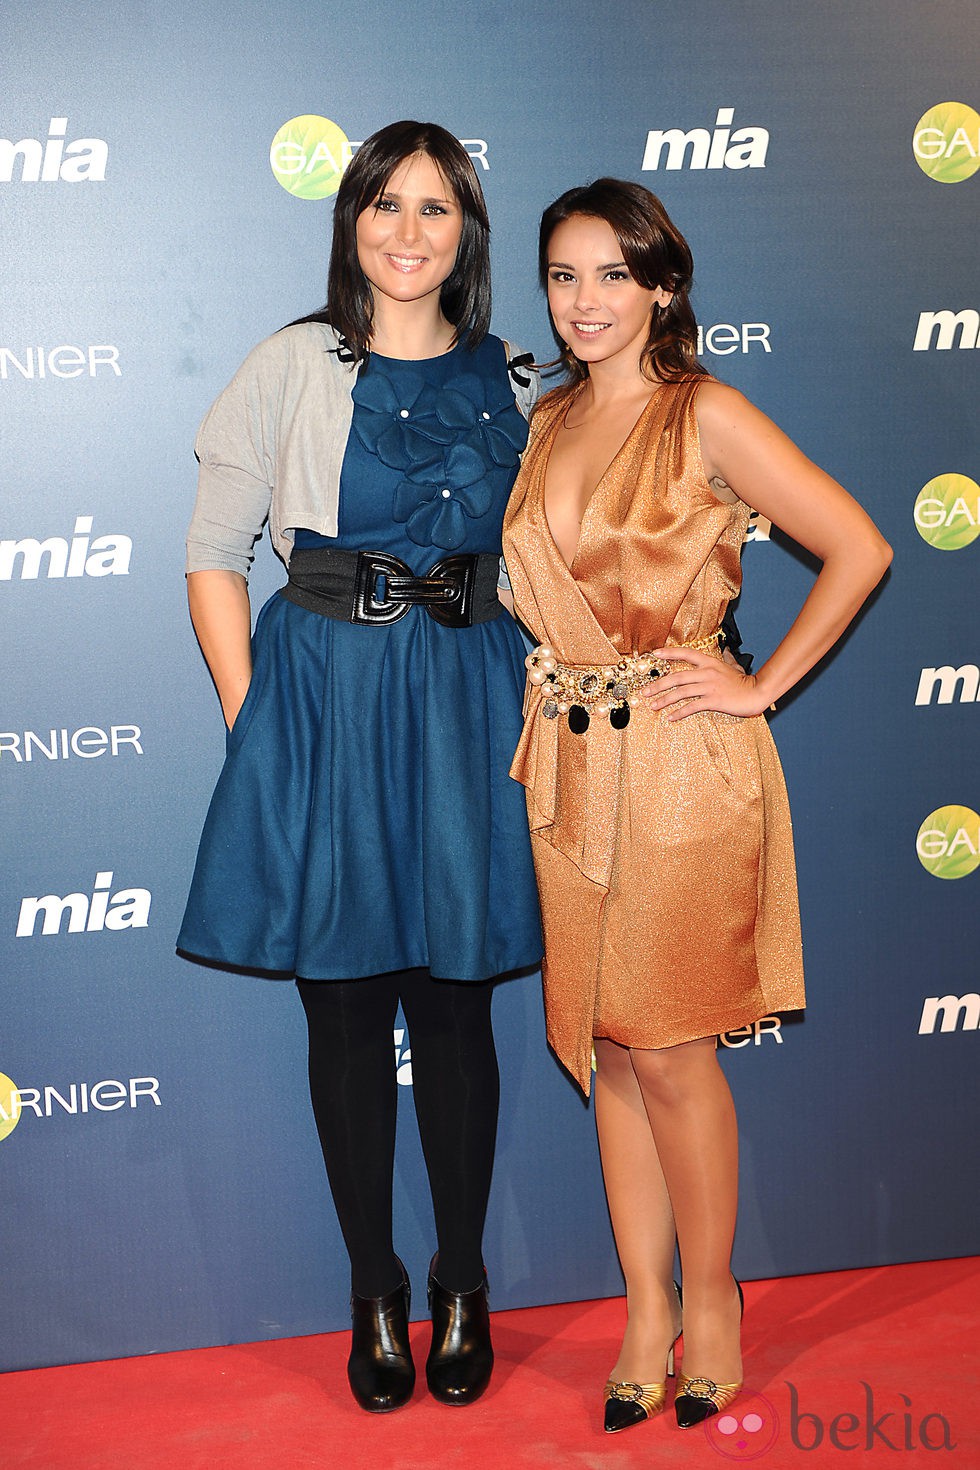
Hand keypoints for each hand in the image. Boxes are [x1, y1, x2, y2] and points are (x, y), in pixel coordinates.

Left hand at [641, 648, 766, 720]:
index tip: (654, 654)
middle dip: (657, 685)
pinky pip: (692, 706)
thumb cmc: (743, 682)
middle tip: (644, 692)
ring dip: (664, 700)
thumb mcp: (731, 667)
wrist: (757, 692)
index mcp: (709, 663)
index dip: (669, 653)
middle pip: (676, 677)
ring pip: (680, 692)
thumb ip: (722, 661)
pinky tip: (670, 717)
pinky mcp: (713, 700)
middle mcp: (707, 672)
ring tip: (653, 706)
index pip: (686, 654)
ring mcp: (710, 686)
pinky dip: (679, 712)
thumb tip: (720, 654)